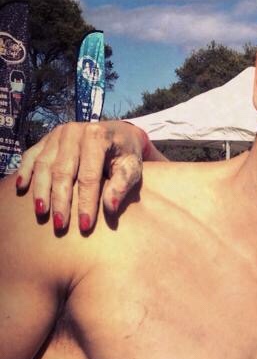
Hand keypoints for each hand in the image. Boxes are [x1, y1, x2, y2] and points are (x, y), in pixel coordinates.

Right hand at [15, 120, 154, 234]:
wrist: (118, 133)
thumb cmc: (126, 155)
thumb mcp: (132, 167)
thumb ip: (122, 185)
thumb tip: (110, 208)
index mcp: (96, 137)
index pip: (89, 177)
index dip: (86, 202)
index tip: (85, 226)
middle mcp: (73, 132)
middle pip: (62, 172)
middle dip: (60, 201)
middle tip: (60, 225)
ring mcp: (57, 134)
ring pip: (43, 165)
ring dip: (41, 191)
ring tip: (41, 212)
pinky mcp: (46, 138)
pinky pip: (31, 156)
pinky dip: (24, 172)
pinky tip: (21, 188)